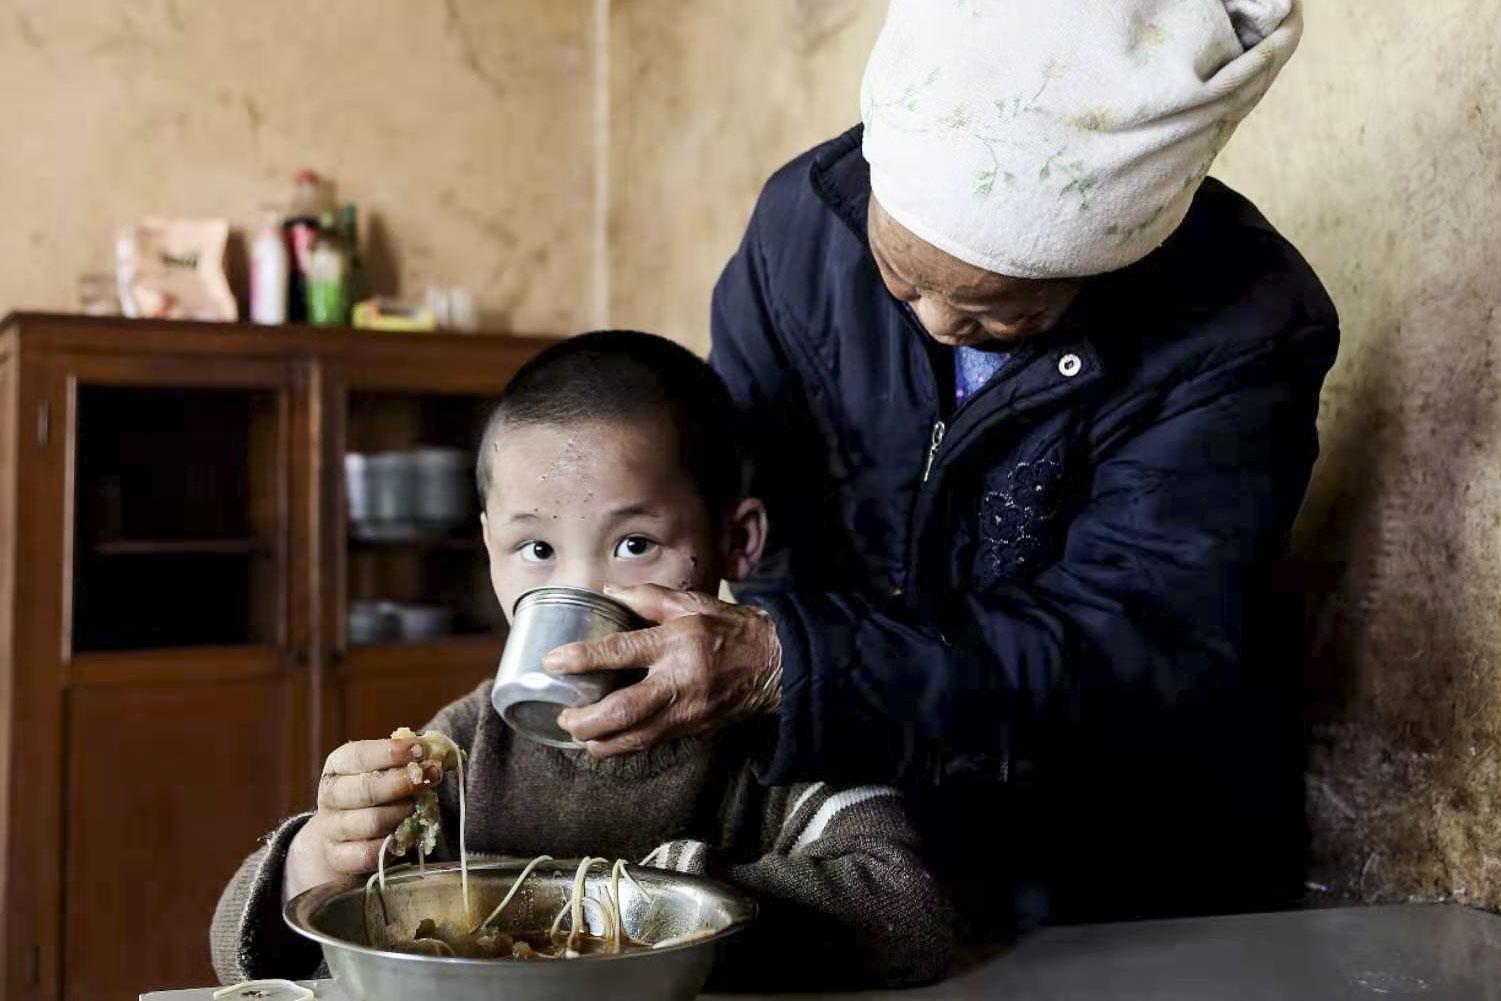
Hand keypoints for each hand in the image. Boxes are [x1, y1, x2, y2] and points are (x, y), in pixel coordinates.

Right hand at [284, 738, 444, 899]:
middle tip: (431, 777)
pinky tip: (405, 834)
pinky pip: (368, 853)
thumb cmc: (374, 795)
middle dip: (402, 783)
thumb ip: (410, 761)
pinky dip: (392, 843)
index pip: (358, 755)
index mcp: (338, 766)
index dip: (390, 752)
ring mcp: (331, 829)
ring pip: (371, 822)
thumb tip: (443, 753)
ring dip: (401, 814)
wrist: (345, 837)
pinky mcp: (338, 857)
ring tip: (416, 808)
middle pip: (365, 790)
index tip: (420, 750)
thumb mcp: (386, 771)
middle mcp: (329, 795)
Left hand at [545, 583, 782, 756]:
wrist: (777, 664)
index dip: (582, 659)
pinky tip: (607, 742)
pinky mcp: (693, 729)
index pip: (620, 651)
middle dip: (585, 721)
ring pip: (635, 738)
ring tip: (579, 735)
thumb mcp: (693, 603)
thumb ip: (648, 598)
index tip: (553, 663)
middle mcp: (679, 680)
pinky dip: (625, 746)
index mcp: (676, 642)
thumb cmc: (733, 630)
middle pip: (622, 711)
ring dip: (601, 743)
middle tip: (563, 717)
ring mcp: (687, 710)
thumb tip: (609, 592)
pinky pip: (651, 743)